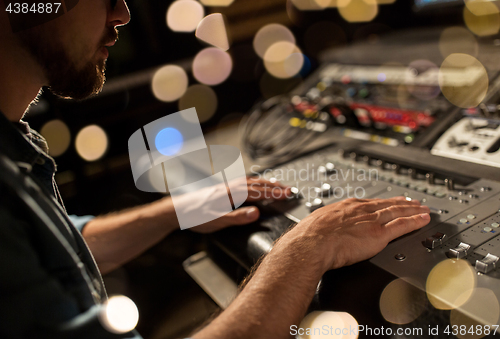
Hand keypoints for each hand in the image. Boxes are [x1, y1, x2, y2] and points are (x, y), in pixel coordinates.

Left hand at [190, 177, 290, 233]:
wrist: (177, 209)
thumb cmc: (195, 215)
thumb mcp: (218, 220)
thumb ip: (238, 217)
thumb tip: (256, 213)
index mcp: (232, 193)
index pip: (258, 192)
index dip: (274, 193)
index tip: (288, 194)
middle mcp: (230, 187)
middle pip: (257, 184)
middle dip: (274, 186)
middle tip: (289, 189)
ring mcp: (226, 186)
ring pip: (250, 182)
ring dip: (265, 183)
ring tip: (277, 185)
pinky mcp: (222, 189)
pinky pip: (244, 183)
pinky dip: (254, 183)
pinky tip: (255, 186)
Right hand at [289, 196, 430, 271]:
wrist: (312, 244)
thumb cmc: (311, 236)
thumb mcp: (320, 223)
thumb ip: (329, 225)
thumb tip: (324, 230)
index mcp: (347, 207)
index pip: (371, 203)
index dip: (385, 202)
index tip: (392, 201)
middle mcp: (361, 210)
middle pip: (388, 205)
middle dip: (403, 203)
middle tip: (415, 202)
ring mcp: (371, 221)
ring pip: (398, 212)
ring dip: (413, 210)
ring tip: (423, 209)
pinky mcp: (379, 234)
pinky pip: (402, 225)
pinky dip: (415, 221)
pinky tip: (423, 220)